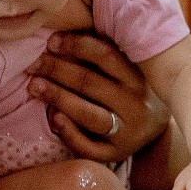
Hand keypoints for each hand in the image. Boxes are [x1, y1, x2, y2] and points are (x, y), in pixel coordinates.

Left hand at [26, 32, 169, 164]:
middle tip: (34, 64)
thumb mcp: (129, 71)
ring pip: (88, 115)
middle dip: (57, 70)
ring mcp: (127, 132)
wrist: (156, 130)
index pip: (106, 56)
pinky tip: (54, 118)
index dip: (76, 46)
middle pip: (90, 83)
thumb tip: (62, 35)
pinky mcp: (116, 154)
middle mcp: (136, 105)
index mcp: (139, 78)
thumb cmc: (132, 91)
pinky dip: (69, 132)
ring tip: (34, 86)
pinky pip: (89, 147)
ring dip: (57, 98)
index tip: (52, 42)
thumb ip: (105, 56)